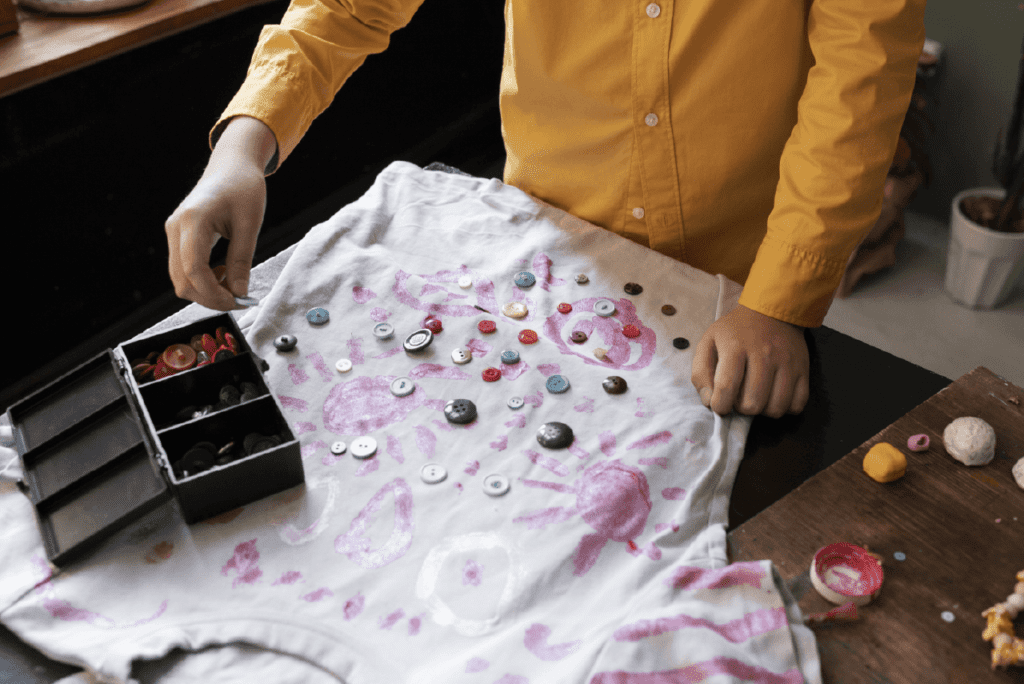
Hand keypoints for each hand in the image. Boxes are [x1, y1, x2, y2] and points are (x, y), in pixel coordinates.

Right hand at [165, 117, 274, 310]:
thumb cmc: (244, 188)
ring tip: (232, 281)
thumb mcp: (250, 225)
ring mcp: (172, 231)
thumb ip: (241, 261)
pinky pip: (183, 269)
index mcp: (194, 220)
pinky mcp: (176, 236)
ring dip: (206, 290)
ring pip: (180, 279)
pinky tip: (222, 272)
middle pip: (182, 280)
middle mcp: (176, 226)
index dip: (215, 294)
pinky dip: (202, 280)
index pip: (195, 270)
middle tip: (239, 299)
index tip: (238, 302)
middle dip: (210, 297)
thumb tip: (239, 294)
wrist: (232, 166)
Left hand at [691, 304, 809, 417]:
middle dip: (741, 408)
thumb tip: (709, 401)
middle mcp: (764, 354)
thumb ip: (701, 373)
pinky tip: (773, 396)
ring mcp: (787, 362)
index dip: (720, 405)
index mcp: (736, 346)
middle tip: (739, 396)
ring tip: (756, 396)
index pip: (726, 388)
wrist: (770, 311)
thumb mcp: (708, 342)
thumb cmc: (735, 331)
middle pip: (752, 404)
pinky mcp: (803, 369)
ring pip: (775, 408)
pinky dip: (784, 407)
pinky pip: (797, 404)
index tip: (720, 404)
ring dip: (762, 410)